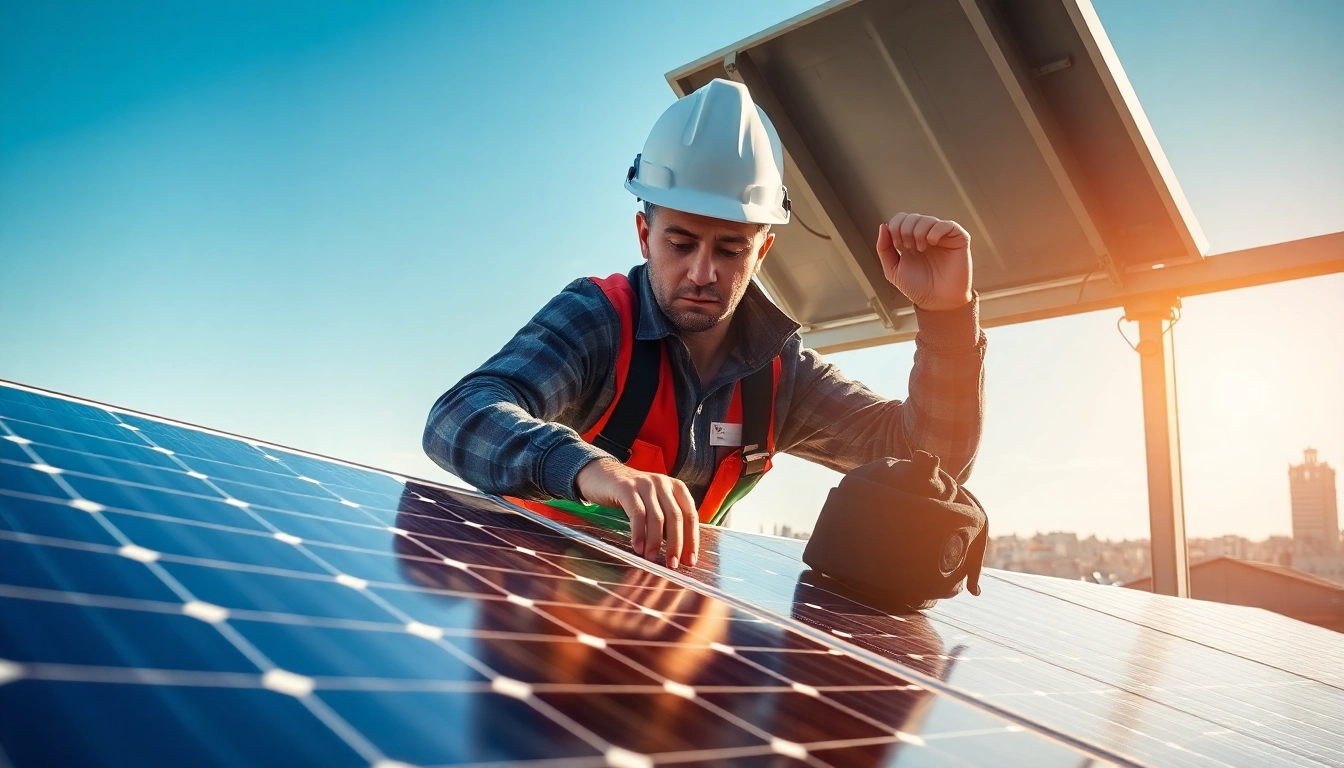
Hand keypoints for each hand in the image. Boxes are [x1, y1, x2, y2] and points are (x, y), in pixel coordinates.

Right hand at [575, 458, 698, 568]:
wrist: (601, 474)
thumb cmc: (632, 495)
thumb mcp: (654, 502)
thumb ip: (667, 520)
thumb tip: (677, 552)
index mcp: (676, 487)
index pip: (690, 515)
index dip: (692, 539)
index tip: (690, 561)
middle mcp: (663, 483)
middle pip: (676, 517)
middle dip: (676, 544)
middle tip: (673, 564)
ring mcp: (646, 484)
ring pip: (657, 517)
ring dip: (656, 541)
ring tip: (652, 559)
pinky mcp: (627, 488)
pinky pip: (637, 514)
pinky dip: (639, 533)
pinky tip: (638, 548)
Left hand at [876, 212, 972, 310]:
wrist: (937, 302)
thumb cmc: (918, 288)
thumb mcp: (893, 270)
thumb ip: (884, 249)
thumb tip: (882, 226)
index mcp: (910, 241)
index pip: (900, 219)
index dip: (895, 227)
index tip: (898, 246)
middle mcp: (925, 236)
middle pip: (911, 217)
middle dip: (905, 230)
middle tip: (909, 248)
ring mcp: (941, 237)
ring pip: (927, 219)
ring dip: (918, 231)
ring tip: (920, 249)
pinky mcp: (957, 239)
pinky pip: (947, 224)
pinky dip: (936, 230)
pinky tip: (932, 242)